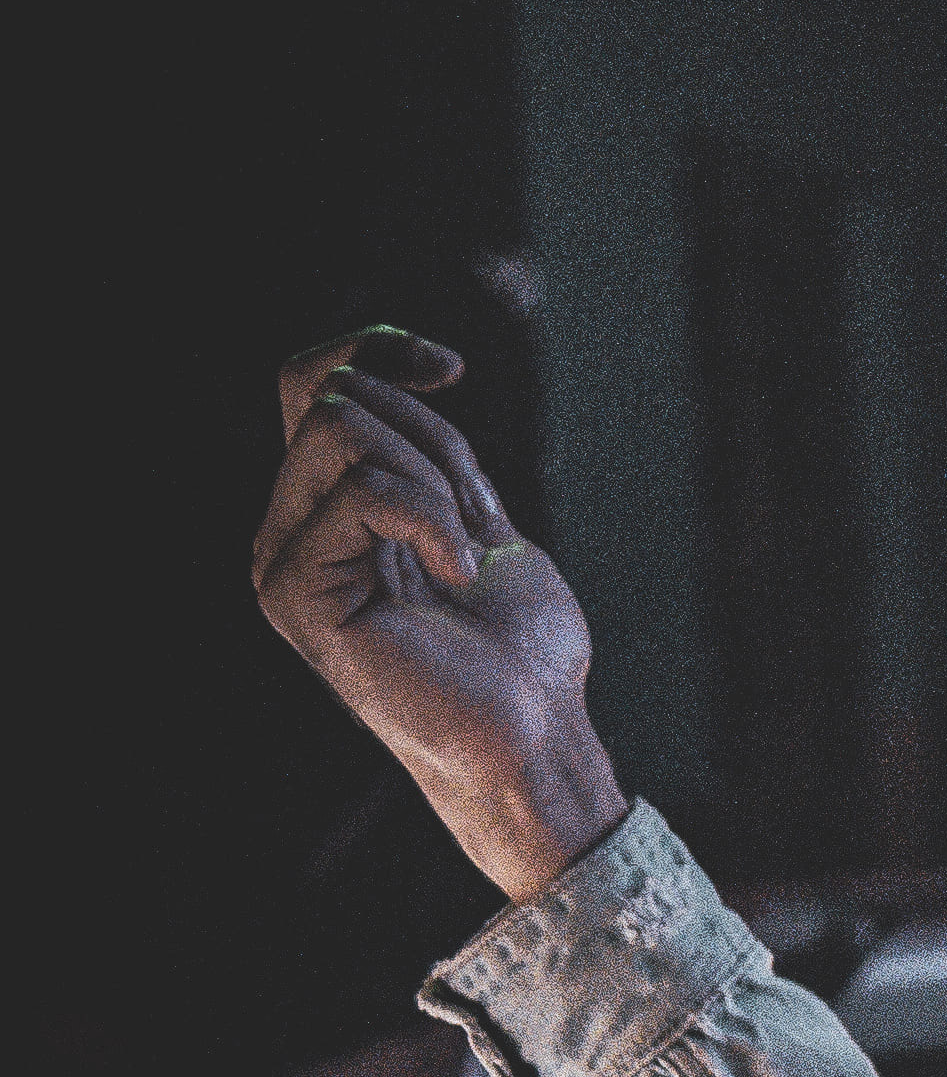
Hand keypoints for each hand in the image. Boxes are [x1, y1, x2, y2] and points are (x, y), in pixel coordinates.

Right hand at [254, 327, 626, 897]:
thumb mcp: (475, 514)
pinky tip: (462, 573)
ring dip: (436, 480)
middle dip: (432, 439)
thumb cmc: (517, 642)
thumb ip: (424, 451)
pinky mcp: (297, 594)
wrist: (534, 729)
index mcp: (323, 508)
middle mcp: (285, 530)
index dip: (373, 347)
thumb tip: (390, 369)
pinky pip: (363, 492)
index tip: (448, 369)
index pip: (308, 381)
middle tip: (474, 523)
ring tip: (465, 555)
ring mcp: (282, 562)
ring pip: (345, 431)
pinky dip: (436, 518)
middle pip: (334, 397)